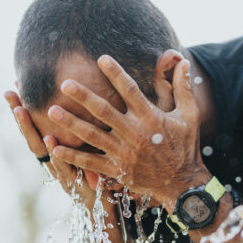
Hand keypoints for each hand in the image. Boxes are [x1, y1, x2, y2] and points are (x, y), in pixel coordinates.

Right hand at [3, 89, 100, 206]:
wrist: (112, 205)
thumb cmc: (104, 172)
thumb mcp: (95, 146)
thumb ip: (90, 125)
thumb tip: (91, 93)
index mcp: (56, 149)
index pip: (37, 124)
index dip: (25, 106)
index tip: (14, 84)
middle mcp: (53, 160)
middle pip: (31, 133)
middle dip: (19, 113)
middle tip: (8, 92)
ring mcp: (61, 171)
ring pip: (40, 149)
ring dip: (29, 129)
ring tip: (20, 110)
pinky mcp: (74, 184)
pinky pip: (63, 166)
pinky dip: (56, 153)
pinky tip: (49, 138)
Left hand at [45, 55, 207, 210]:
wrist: (183, 183)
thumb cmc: (185, 146)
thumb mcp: (190, 116)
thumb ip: (184, 88)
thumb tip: (185, 61)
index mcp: (151, 118)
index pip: (130, 91)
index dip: (116, 73)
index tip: (101, 58)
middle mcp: (135, 134)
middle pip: (104, 112)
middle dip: (83, 97)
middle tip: (65, 84)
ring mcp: (125, 154)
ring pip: (93, 136)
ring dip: (71, 123)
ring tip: (52, 111)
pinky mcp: (118, 171)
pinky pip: (91, 162)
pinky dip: (73, 156)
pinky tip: (55, 147)